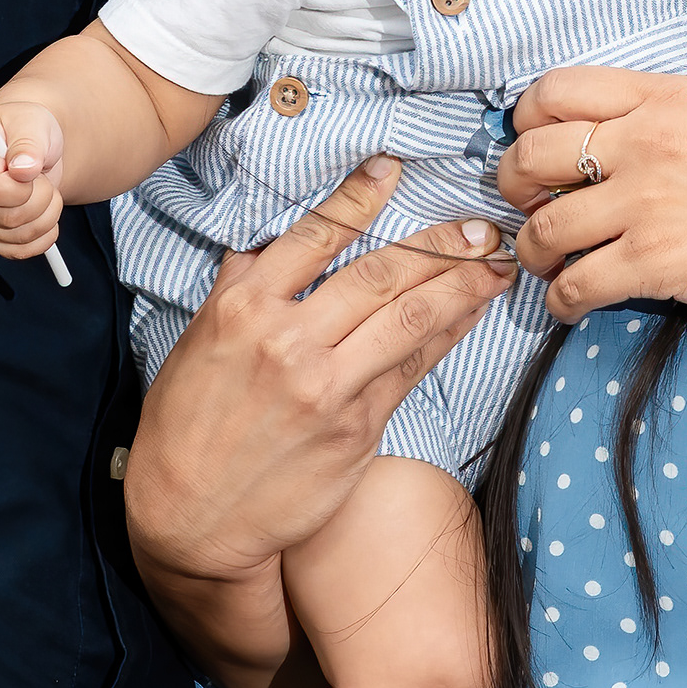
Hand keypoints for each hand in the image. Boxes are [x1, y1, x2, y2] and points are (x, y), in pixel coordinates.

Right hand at [0, 97, 68, 258]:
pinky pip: (16, 252)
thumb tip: (23, 169)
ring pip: (16, 238)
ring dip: (47, 217)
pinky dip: (42, 239)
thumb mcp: (32, 123)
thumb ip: (29, 143)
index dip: (22, 189)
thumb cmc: (29, 130)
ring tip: (47, 192)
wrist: (33, 146)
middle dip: (42, 200)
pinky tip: (47, 218)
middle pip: (7, 218)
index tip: (34, 171)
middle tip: (43, 178)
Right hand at [124, 159, 511, 687]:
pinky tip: (473, 316)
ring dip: (464, 286)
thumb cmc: (186, 427)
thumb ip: (238, 290)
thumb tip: (264, 246)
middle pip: (381, 275)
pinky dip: (450, 337)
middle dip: (442, 244)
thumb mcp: (197, 343)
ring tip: (500, 263)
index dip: (359, 197)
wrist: (191, 519)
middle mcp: (289, 343)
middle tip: (484, 225)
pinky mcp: (356, 429)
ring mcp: (328, 388)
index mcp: (244, 309)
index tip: (392, 168)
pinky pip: (414, 371)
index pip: (315, 236)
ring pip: (411, 320)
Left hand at [496, 66, 686, 327]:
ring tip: (548, 263)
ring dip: (534, 252)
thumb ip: (658, 120)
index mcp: (662, 98)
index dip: (524, 123)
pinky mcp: (654, 260)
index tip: (531, 149)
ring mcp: (647, 201)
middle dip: (513, 188)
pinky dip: (560, 300)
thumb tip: (598, 144)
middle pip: (530, 154)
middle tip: (528, 208)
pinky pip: (573, 283)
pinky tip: (570, 305)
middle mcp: (645, 140)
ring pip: (543, 226)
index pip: (553, 90)